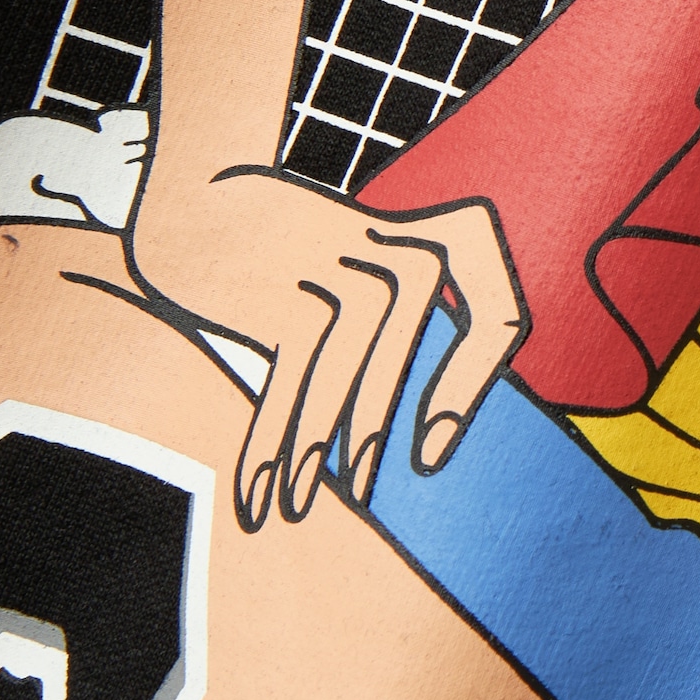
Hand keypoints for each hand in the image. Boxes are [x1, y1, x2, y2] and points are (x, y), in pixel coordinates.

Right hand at [129, 162, 523, 529]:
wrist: (201, 194)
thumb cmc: (306, 259)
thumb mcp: (378, 269)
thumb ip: (412, 330)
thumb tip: (431, 442)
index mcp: (451, 239)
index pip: (499, 315)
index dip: (471, 389)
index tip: (430, 454)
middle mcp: (405, 246)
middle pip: (402, 358)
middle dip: (375, 433)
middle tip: (363, 498)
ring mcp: (340, 262)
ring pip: (339, 374)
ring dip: (314, 449)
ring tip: (296, 505)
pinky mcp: (283, 287)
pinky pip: (286, 378)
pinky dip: (271, 441)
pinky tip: (259, 490)